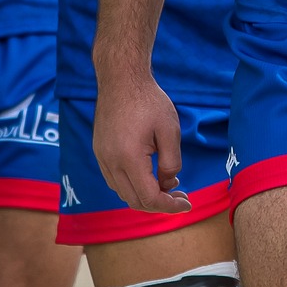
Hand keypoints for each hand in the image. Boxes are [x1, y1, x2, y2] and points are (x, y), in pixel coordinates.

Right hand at [95, 69, 189, 213]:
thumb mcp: (170, 130)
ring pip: (123, 192)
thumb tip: (168, 185)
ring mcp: (102, 158)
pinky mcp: (100, 152)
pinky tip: (150, 175)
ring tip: (169, 185)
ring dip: (145, 196)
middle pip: (134, 201)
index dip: (170, 206)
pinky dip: (133, 185)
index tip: (187, 205)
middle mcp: (110, 163)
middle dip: (160, 204)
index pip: (149, 197)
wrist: (121, 79)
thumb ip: (171, 162)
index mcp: (129, 159)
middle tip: (181, 197)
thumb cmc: (149, 101)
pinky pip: (115, 180)